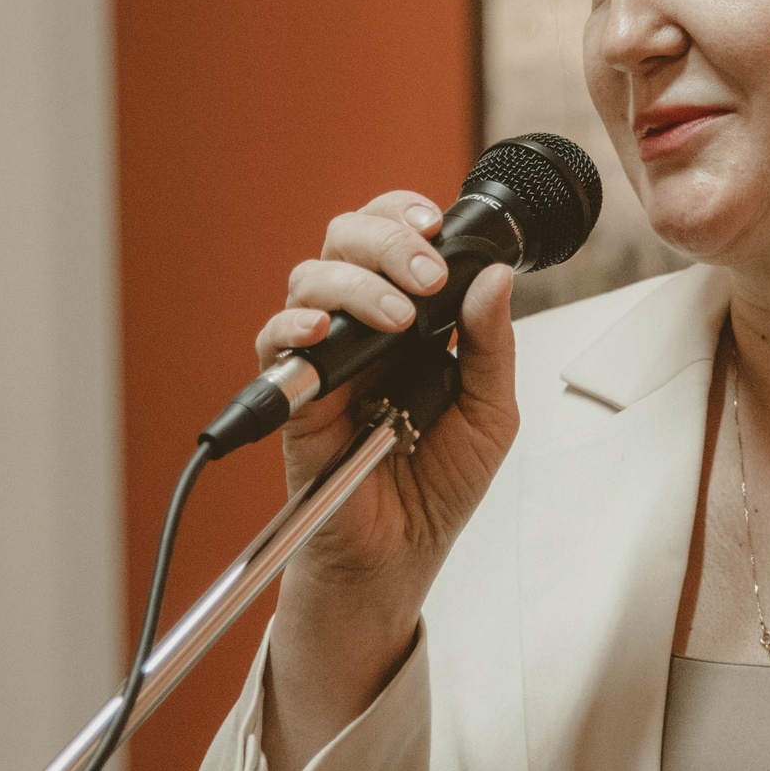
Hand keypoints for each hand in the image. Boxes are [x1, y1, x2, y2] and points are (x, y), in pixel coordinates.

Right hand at [252, 189, 518, 770]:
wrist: (400, 556)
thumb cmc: (438, 485)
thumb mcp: (489, 412)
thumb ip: (490, 345)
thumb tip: (496, 278)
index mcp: (409, 317)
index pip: (393, 237)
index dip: (404, 215)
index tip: (434, 222)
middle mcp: (360, 326)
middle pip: (346, 240)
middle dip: (386, 241)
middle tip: (425, 277)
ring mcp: (324, 357)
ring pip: (310, 278)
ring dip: (355, 284)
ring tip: (398, 318)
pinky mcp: (293, 396)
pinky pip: (274, 345)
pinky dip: (292, 329)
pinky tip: (321, 335)